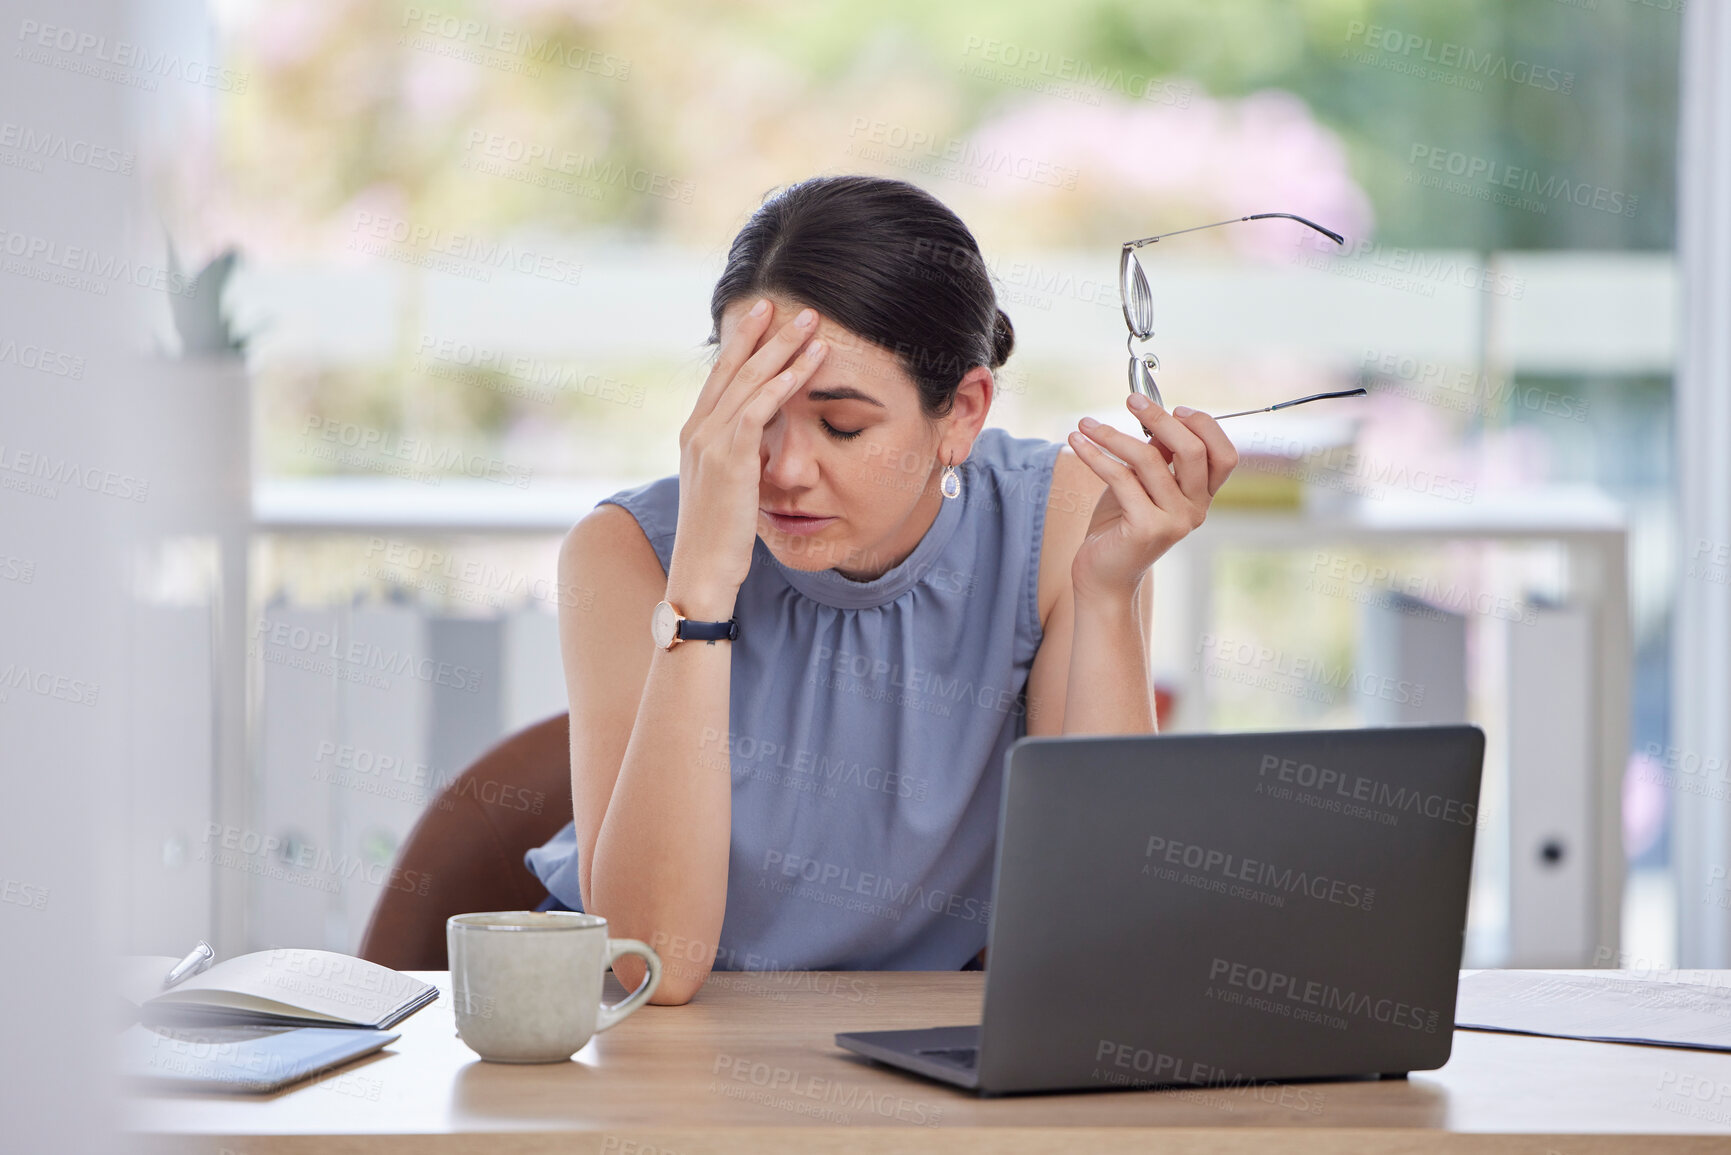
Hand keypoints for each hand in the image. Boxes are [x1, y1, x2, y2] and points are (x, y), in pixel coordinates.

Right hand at [668, 299, 827, 608]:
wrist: (700, 573)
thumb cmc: (718, 541)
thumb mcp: (728, 491)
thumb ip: (740, 460)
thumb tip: (763, 446)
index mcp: (694, 435)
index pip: (721, 378)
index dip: (742, 345)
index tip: (764, 318)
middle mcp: (696, 431)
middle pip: (733, 368)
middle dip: (764, 334)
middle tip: (793, 306)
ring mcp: (709, 443)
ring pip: (748, 381)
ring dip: (783, 350)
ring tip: (812, 325)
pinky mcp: (728, 460)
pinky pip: (758, 410)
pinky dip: (782, 384)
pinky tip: (806, 366)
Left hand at [1065, 394, 1238, 600]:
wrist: (1102, 576)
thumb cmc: (1119, 527)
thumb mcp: (1141, 485)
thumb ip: (1155, 457)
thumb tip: (1154, 418)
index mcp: (1201, 497)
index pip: (1224, 455)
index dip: (1205, 426)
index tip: (1174, 408)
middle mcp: (1195, 510)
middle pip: (1193, 451)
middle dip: (1161, 419)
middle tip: (1131, 401)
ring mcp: (1174, 521)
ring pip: (1150, 460)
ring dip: (1113, 435)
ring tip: (1086, 425)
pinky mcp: (1146, 528)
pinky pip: (1121, 478)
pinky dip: (1096, 455)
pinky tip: (1077, 442)